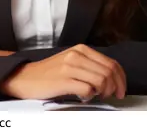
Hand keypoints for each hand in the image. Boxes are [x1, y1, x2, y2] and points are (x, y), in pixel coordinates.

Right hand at [0, 44, 125, 100]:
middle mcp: (76, 55)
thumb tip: (112, 77)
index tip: (121, 89)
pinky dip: (90, 96)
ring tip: (96, 95)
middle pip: (109, 72)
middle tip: (111, 95)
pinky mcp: (64, 80)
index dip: (121, 78)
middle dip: (115, 87)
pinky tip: (83, 97)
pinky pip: (88, 90)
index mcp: (81, 49)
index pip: (111, 63)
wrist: (25, 78)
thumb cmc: (49, 73)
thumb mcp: (71, 61)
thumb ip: (89, 65)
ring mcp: (70, 67)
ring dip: (103, 92)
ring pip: (101, 81)